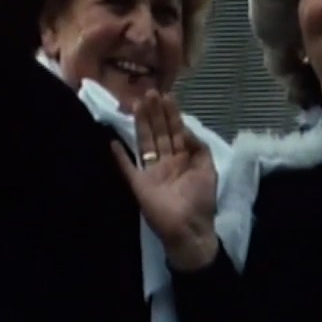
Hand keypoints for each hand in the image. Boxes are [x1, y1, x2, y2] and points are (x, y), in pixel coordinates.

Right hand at [111, 91, 218, 270]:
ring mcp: (150, 172)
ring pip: (145, 143)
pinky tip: (112, 141)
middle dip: (154, 113)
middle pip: (158, 132)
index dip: (171, 114)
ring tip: (136, 104)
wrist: (189, 229)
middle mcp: (166, 161)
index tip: (166, 96)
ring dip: (140, 124)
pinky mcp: (138, 184)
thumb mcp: (208, 170)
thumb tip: (189, 130)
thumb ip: (200, 149)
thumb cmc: (201, 200)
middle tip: (149, 92)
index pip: (175, 131)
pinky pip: (126, 168)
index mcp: (183, 158)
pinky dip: (119, 156)